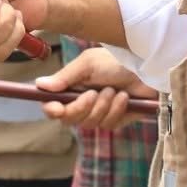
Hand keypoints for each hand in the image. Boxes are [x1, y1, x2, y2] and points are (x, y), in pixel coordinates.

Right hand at [36, 48, 150, 128]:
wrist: (147, 68)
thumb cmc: (116, 62)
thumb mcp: (88, 64)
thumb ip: (65, 77)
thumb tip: (40, 84)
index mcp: (73, 88)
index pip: (53, 106)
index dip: (51, 110)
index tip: (56, 108)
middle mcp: (83, 103)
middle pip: (69, 119)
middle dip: (80, 108)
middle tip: (92, 94)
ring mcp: (99, 113)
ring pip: (89, 123)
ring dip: (102, 106)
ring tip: (113, 90)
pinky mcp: (116, 120)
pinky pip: (108, 124)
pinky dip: (116, 110)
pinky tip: (124, 97)